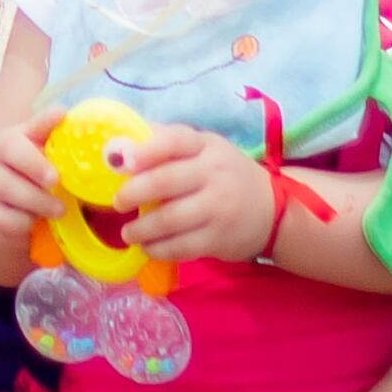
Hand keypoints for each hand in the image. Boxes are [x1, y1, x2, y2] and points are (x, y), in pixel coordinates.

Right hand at [0, 113, 70, 261]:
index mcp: (16, 138)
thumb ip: (64, 141)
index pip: (25, 126)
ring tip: (59, 209)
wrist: (22, 205)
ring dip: (35, 200)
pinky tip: (36, 220)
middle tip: (57, 180)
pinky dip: (22, 222)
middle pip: (7, 152)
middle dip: (35, 166)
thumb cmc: (43, 174)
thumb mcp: (54, 156)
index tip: (61, 117)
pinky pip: (0, 218)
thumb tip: (83, 126)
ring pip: (3, 187)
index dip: (43, 122)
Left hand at [109, 121, 280, 262]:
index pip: (175, 141)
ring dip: (142, 228)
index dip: (146, 150)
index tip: (124, 162)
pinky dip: (159, 250)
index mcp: (207, 146)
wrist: (273, 210)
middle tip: (118, 203)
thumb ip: (167, 143)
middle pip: (166, 181)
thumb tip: (120, 143)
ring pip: (170, 219)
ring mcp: (218, 208)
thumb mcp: (205, 149)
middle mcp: (214, 174)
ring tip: (128, 232)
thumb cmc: (226, 174)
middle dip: (134, 193)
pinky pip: (182, 247)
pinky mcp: (219, 239)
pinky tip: (148, 248)